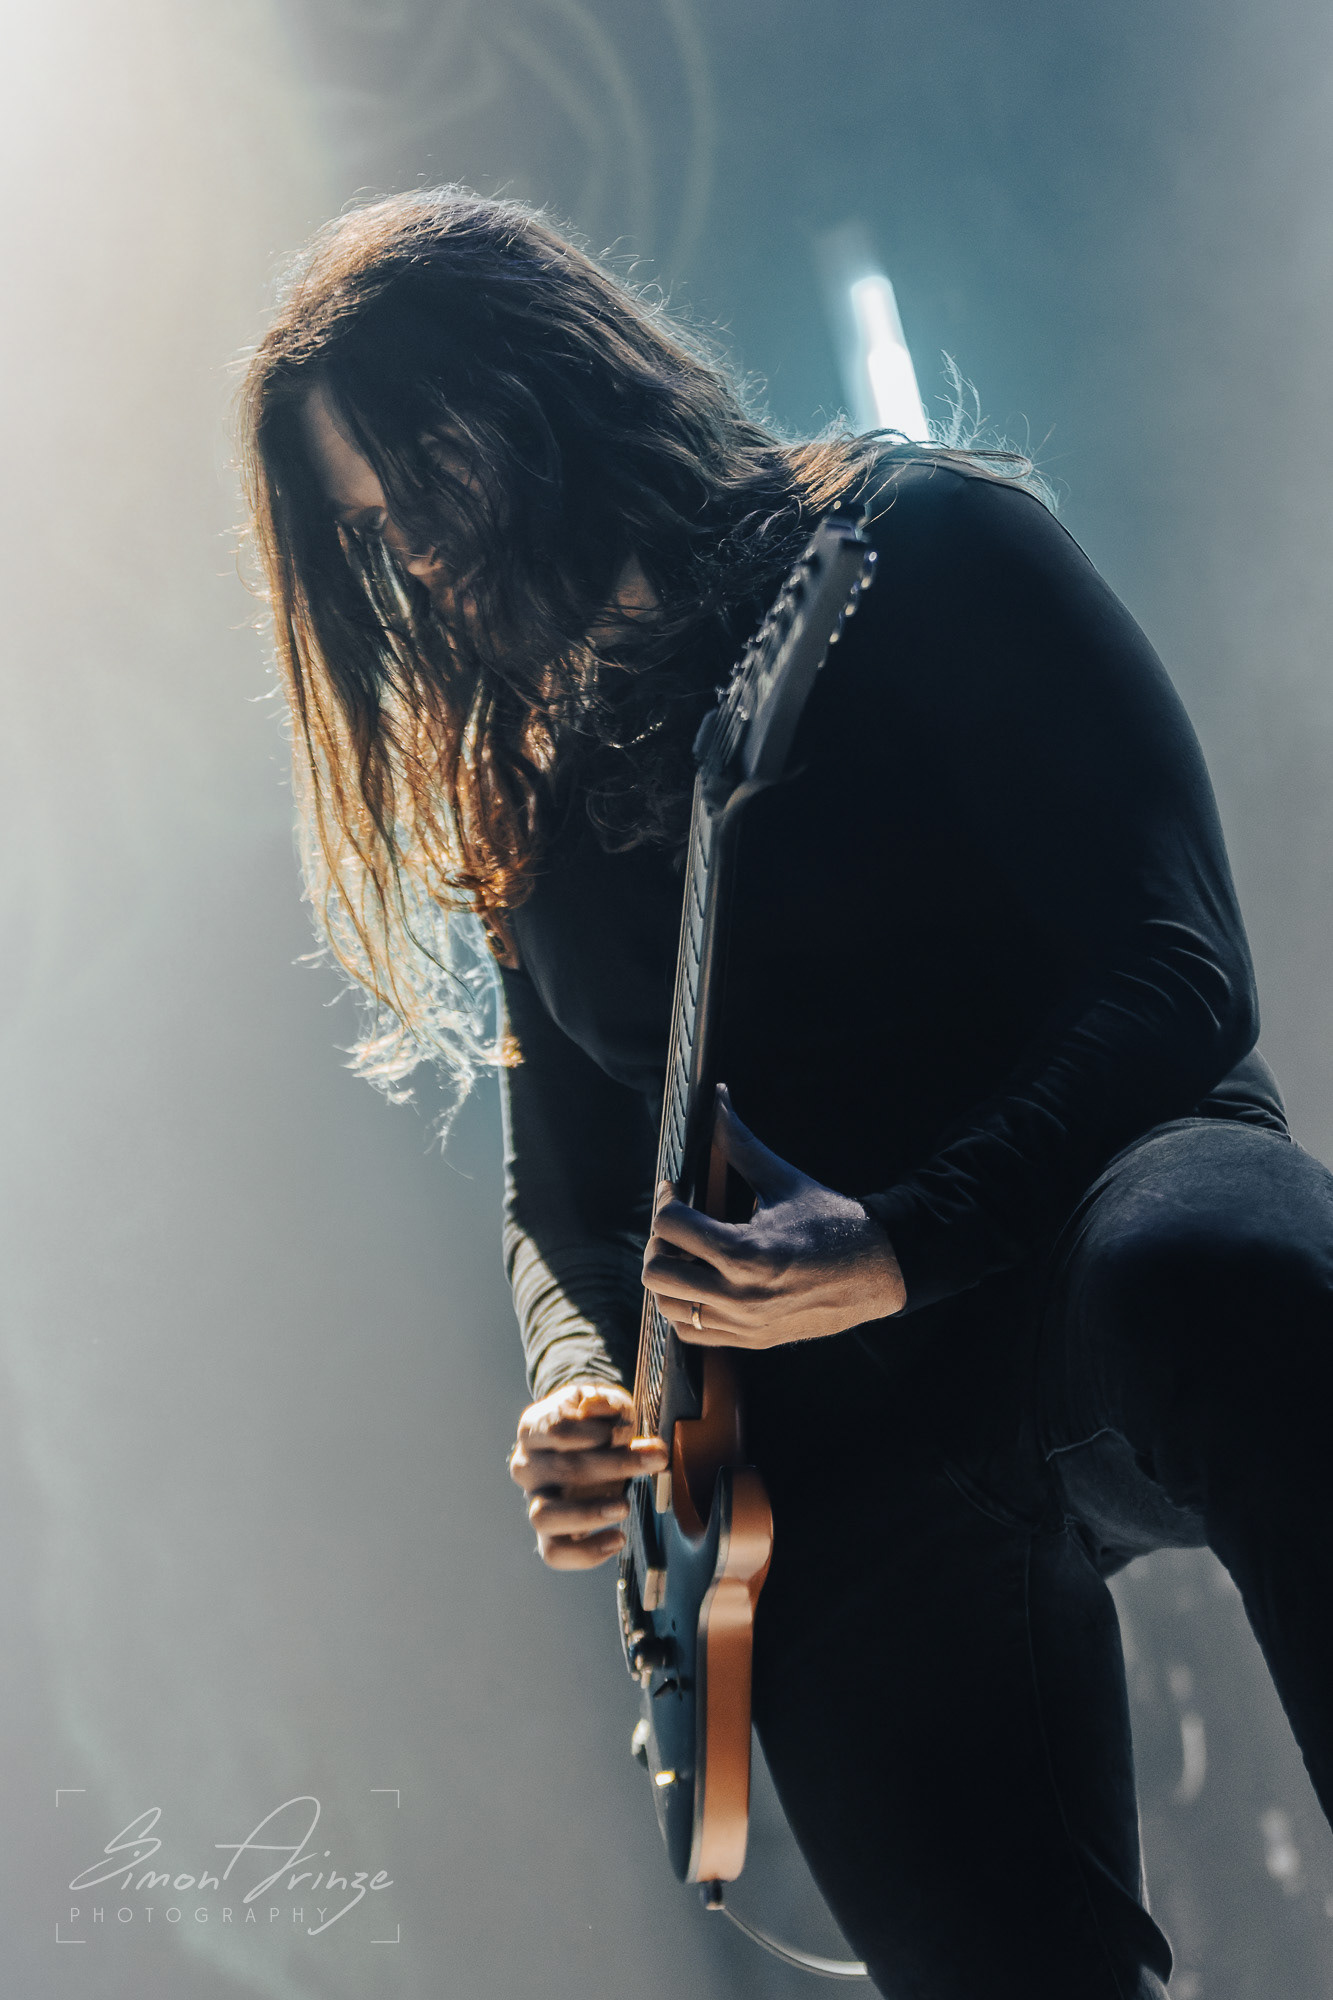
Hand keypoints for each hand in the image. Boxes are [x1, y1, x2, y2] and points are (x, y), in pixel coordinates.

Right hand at [508, 1381, 668, 1569]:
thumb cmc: (597, 1422)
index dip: (593, 1431)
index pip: (556, 1428)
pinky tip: (617, 1538)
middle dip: (614, 1465)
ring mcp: (534, 1500)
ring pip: (544, 1515)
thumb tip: (607, 1413)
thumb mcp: (603, 1403)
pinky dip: (586, 1552)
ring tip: (624, 1506)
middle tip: (655, 1460)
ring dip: (588, 1512)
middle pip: (562, 1469)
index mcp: (533, 1428)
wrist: (588, 1445)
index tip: (624, 1430)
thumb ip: (607, 1405)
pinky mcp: (548, 1532)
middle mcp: (526, 1465)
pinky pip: (555, 1552)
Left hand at [642, 1086, 905, 1349]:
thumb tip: (715, 1097)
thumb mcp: (783, 1179)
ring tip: (688, 1252)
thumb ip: (738, 1141)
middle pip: (657, 1271)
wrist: (877, 1270)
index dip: (665, 1200)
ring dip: (669, 1275)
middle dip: (659, 1240)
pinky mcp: (749, 1339)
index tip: (674, 1190)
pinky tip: (700, 1281)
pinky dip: (685, 1307)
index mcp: (746, 1252)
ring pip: (668, 1306)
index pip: (670, 1226)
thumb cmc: (830, 1221)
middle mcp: (740, 1294)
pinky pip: (690, 1332)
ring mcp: (743, 1323)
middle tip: (677, 1224)